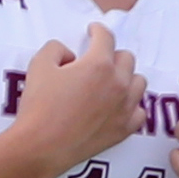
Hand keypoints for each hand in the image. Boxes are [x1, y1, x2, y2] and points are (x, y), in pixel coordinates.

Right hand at [10, 21, 142, 163]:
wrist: (41, 147)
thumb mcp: (38, 66)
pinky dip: (130, 106)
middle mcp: (118, 83)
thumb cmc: (38, 106)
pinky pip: (140, 111)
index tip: (93, 31)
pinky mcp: (124, 129)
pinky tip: (117, 107)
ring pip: (138, 82)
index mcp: (99, 64)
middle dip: (112, 55)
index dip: (98, 30)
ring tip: (111, 83)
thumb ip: (56, 49)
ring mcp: (125, 107)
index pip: (106, 37)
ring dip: (126, 78)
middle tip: (97, 61)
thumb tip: (70, 55)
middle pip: (127, 58)